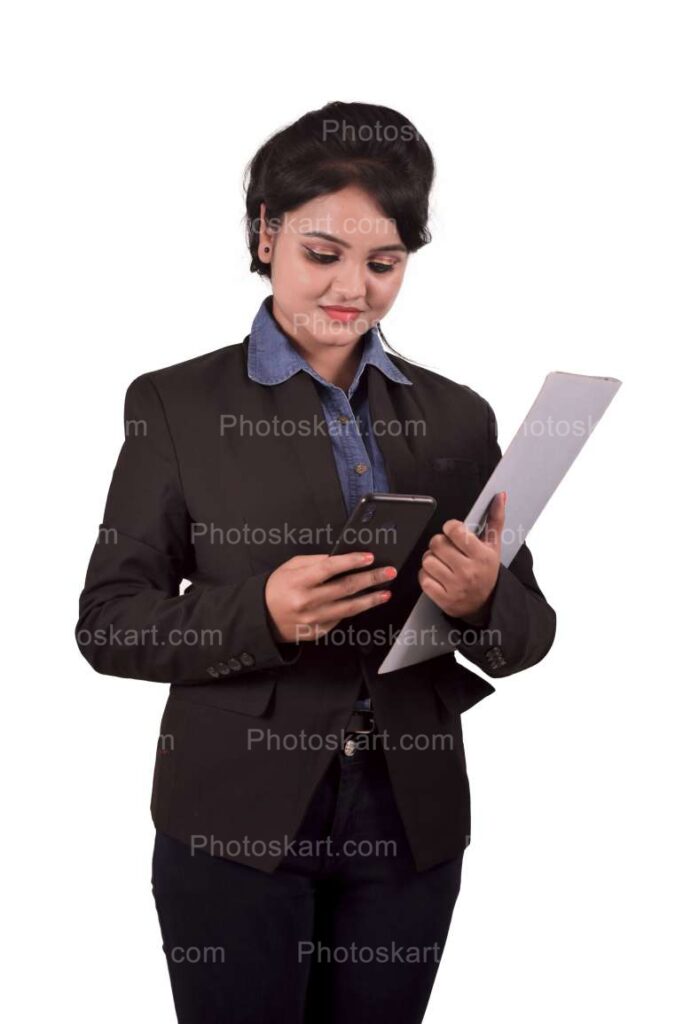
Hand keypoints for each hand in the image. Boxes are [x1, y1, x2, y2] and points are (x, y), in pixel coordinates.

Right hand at [264, 552, 396, 643]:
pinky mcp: (317, 632)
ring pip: (349, 608)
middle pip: (345, 588)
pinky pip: (340, 619)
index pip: (330, 568)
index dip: (351, 561)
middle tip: (388, 572)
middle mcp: (307, 602)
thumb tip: (342, 558)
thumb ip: (316, 561)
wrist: (262, 618)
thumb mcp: (291, 567)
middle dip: (370, 578)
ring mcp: (313, 620)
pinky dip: (353, 610)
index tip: (369, 557)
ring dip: (370, 599)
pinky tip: (363, 602)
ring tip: (385, 592)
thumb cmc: (277, 588)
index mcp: (299, 582)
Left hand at [418, 492, 506, 621]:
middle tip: (447, 549)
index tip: (454, 533)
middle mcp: (468, 571)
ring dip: (431, 559)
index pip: (454, 530)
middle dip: (439, 543)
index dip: (450, 528)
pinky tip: (437, 575)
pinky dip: (426, 575)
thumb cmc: (486, 570)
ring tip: (442, 562)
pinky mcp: (443, 598)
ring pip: (427, 560)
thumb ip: (496, 519)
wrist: (485, 603)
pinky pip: (423, 578)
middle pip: (437, 543)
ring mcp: (455, 586)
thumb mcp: (494, 545)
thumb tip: (500, 496)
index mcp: (481, 555)